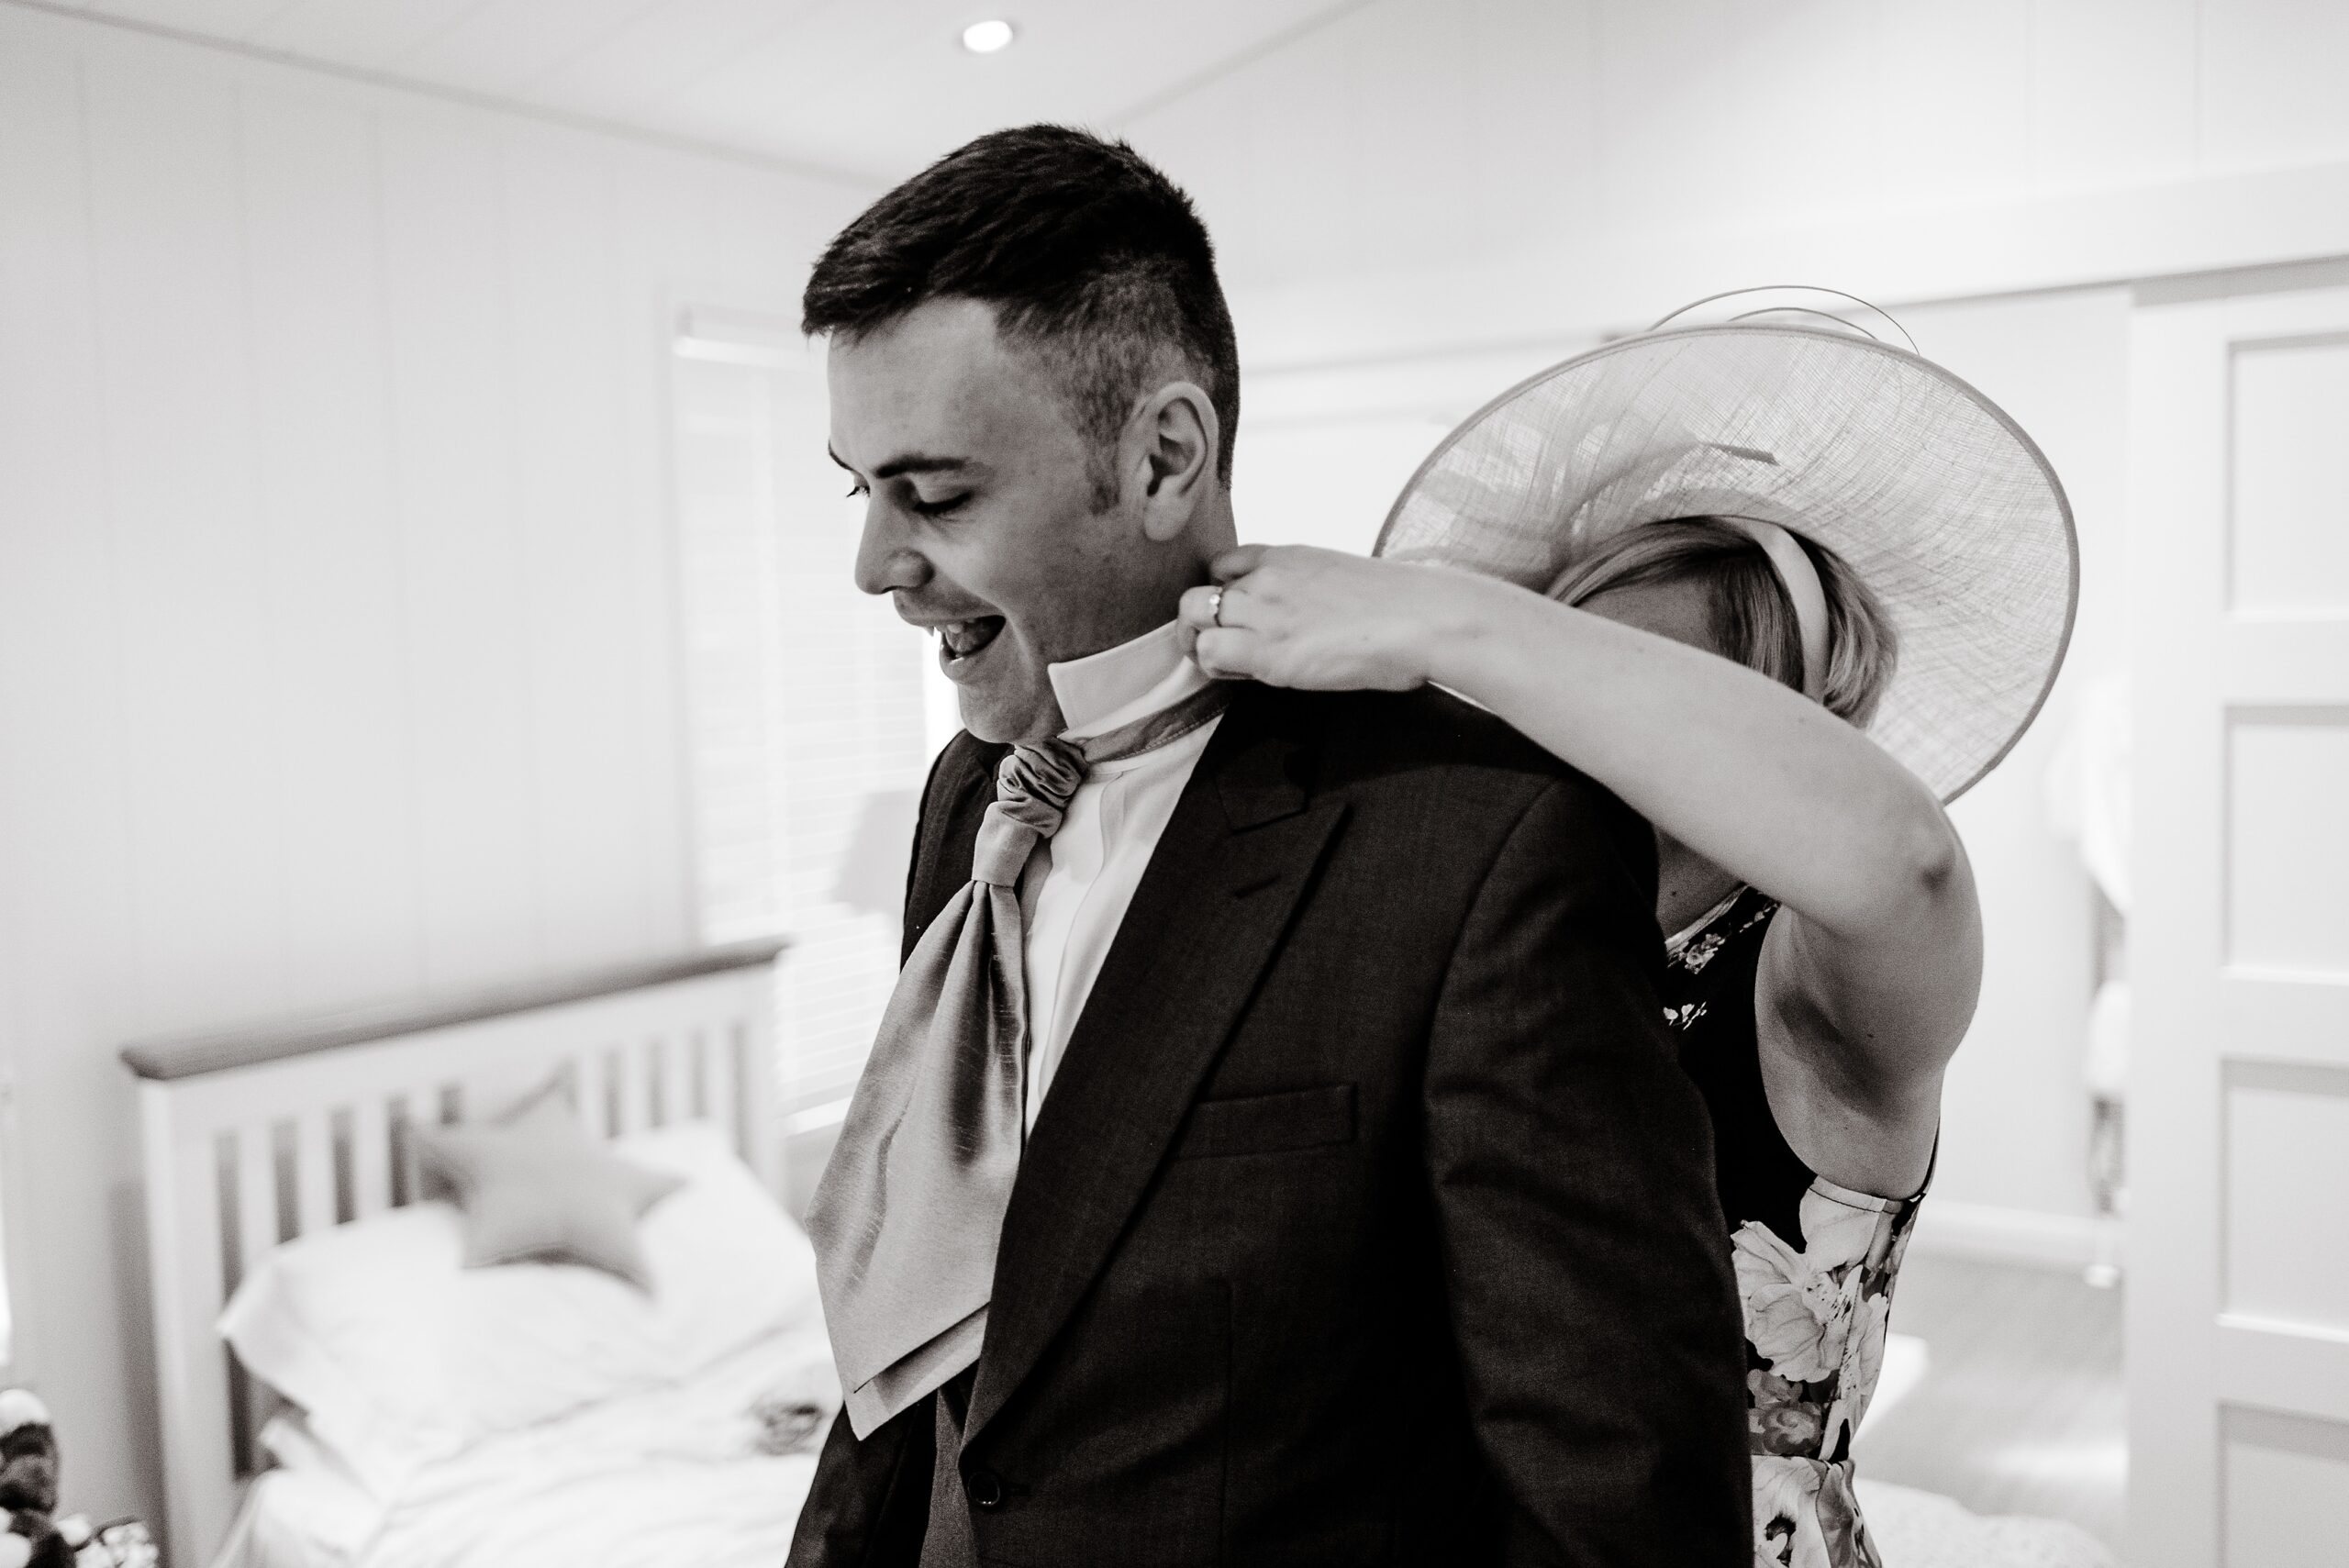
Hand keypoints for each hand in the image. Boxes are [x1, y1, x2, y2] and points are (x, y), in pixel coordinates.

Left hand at [1178, 545, 1483, 691]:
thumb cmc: (1401, 607)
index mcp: (1287, 556)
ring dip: (1202, 646)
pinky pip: (1211, 654)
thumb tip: (1301, 614)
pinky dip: (1217, 669)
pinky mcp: (1270, 653)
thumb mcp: (1342, 577)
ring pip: (1193, 621)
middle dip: (1197, 622)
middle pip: (1197, 593)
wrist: (1423, 618)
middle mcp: (1266, 578)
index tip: (1235, 616)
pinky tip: (1245, 677)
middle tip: (1216, 645)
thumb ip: (1307, 589)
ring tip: (1230, 666)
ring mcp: (1265, 613)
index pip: (1223, 564)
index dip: (1221, 593)